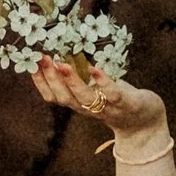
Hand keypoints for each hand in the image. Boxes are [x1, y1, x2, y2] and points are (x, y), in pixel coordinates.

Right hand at [31, 54, 169, 153]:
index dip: (40, 83)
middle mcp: (90, 108)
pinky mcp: (128, 104)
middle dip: (51, 78)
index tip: (30, 64)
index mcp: (79, 104)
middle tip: (42, 58)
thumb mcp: (95, 89)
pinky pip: (113, 94)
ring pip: (85, 98)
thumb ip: (80, 77)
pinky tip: (94, 68)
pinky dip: (103, 82)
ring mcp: (108, 107)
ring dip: (72, 82)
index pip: (53, 97)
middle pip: (65, 98)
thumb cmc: (118, 100)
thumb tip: (62, 52)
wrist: (145, 123)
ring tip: (62, 64)